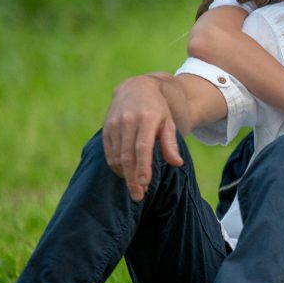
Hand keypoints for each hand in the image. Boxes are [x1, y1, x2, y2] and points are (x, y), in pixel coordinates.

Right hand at [102, 75, 183, 201]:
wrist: (136, 87)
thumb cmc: (157, 108)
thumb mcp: (169, 122)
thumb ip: (170, 143)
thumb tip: (177, 163)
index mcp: (147, 118)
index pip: (142, 147)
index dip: (142, 167)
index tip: (144, 184)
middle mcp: (128, 121)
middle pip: (128, 156)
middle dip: (132, 178)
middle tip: (139, 196)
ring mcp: (114, 124)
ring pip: (116, 156)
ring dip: (124, 175)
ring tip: (135, 188)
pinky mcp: (106, 128)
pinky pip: (109, 152)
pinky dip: (116, 166)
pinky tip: (125, 174)